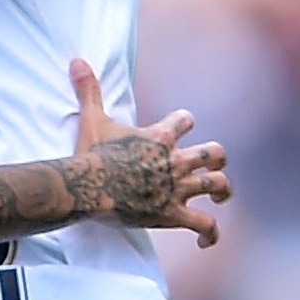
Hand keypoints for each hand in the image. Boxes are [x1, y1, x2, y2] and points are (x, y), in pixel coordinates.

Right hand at [68, 58, 228, 247]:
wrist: (89, 185)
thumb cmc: (90, 153)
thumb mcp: (91, 118)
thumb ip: (89, 89)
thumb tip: (76, 59)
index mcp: (160, 137)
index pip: (185, 120)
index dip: (184, 123)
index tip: (180, 127)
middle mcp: (175, 160)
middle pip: (214, 153)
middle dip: (216, 158)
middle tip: (210, 166)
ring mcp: (177, 188)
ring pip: (218, 185)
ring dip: (222, 191)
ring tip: (220, 198)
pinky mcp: (173, 214)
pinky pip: (205, 224)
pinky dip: (210, 233)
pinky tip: (205, 240)